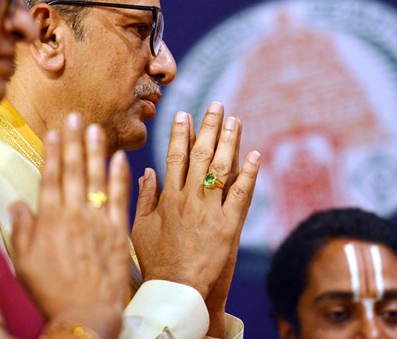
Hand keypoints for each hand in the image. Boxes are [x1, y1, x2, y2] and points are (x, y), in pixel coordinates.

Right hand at [11, 113, 130, 338]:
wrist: (85, 315)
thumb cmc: (51, 292)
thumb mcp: (24, 262)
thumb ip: (21, 229)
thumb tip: (17, 203)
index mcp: (50, 219)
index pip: (51, 176)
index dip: (53, 152)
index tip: (55, 131)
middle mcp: (74, 214)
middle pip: (74, 170)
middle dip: (73, 141)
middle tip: (74, 116)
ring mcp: (98, 221)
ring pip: (98, 178)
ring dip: (96, 150)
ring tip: (96, 128)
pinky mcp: (118, 232)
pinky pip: (121, 198)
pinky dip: (121, 177)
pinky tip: (121, 158)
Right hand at [131, 102, 259, 308]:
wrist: (178, 291)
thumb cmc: (157, 263)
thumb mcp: (141, 228)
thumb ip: (144, 197)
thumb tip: (148, 171)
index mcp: (168, 198)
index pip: (174, 156)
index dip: (180, 133)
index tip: (184, 114)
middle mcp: (189, 199)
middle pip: (201, 155)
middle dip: (209, 127)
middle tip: (217, 105)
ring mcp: (210, 211)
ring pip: (222, 168)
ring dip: (230, 141)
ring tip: (236, 120)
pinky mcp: (229, 226)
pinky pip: (241, 194)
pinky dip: (249, 173)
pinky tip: (255, 155)